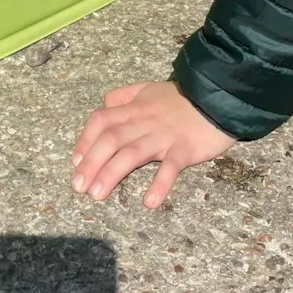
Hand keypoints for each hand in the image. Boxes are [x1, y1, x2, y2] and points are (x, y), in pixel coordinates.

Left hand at [71, 80, 233, 208]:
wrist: (218, 96)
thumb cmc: (181, 98)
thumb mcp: (148, 89)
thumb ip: (124, 95)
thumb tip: (104, 103)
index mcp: (134, 109)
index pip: (101, 121)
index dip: (85, 140)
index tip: (75, 163)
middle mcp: (143, 122)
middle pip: (111, 140)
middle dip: (91, 163)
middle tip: (78, 187)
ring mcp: (163, 136)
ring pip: (132, 153)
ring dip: (112, 174)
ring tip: (97, 195)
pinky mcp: (185, 149)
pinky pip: (170, 167)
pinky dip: (160, 184)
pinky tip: (149, 202)